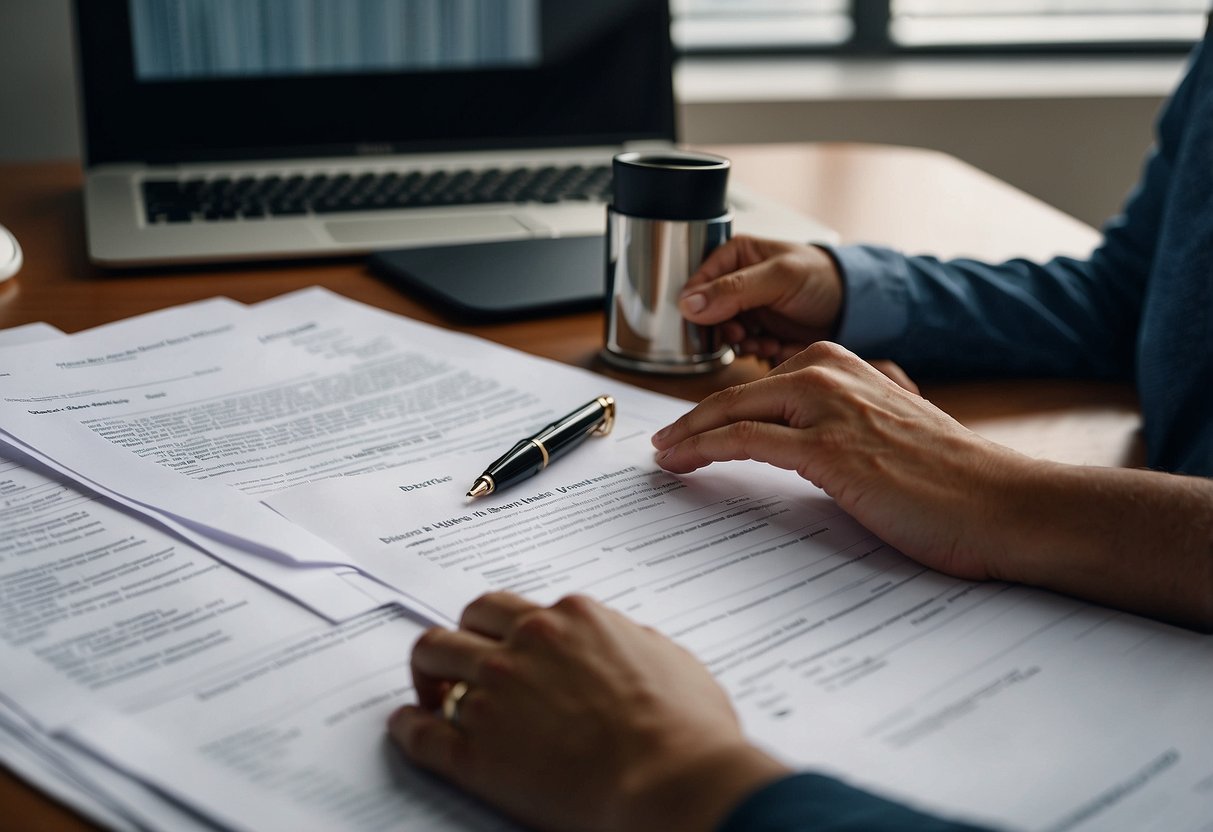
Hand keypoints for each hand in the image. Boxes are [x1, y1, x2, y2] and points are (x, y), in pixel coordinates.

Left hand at [388, 592, 788, 831]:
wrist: (671, 780)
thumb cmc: (684, 728)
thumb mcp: (670, 659)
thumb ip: (633, 641)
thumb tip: (623, 642)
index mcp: (571, 619)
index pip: (511, 608)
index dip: (500, 629)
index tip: (498, 645)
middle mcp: (525, 644)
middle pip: (462, 623)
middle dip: (456, 641)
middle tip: (457, 666)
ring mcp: (494, 694)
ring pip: (431, 659)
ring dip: (426, 674)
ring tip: (429, 694)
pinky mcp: (475, 751)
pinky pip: (420, 731)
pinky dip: (408, 727)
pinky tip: (408, 728)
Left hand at [651, 342, 1028, 581]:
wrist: (1001, 503)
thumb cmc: (951, 479)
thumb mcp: (888, 432)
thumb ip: (847, 423)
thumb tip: (804, 443)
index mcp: (848, 366)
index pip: (766, 384)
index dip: (722, 408)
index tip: (695, 427)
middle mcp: (834, 375)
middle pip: (739, 393)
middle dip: (694, 419)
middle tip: (664, 443)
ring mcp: (829, 408)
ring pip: (734, 411)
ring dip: (689, 434)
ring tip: (664, 455)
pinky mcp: (828, 448)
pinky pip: (746, 441)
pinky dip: (705, 449)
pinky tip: (683, 462)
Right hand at [679, 235, 843, 365]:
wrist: (854, 308)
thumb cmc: (823, 278)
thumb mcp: (778, 277)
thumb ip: (733, 289)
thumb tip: (689, 304)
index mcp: (735, 256)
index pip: (697, 283)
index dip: (700, 307)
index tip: (713, 323)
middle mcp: (737, 283)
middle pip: (708, 315)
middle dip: (728, 330)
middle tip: (743, 336)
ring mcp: (748, 310)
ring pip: (726, 336)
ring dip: (746, 345)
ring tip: (768, 343)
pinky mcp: (760, 333)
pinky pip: (746, 350)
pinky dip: (760, 353)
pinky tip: (778, 347)